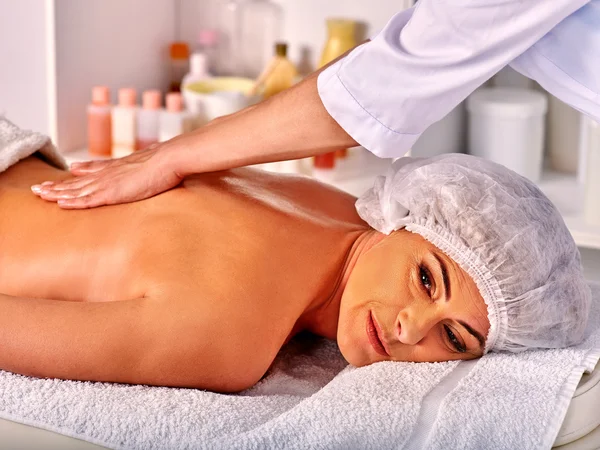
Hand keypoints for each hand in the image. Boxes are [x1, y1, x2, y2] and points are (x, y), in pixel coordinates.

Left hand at [31, 144, 182, 208]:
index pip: (91, 171)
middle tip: (38, 188)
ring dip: (57, 192)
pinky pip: (87, 200)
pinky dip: (73, 202)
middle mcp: (108, 174)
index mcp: (117, 168)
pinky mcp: (111, 193)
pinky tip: (60, 203)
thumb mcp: (149, 164)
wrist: (168, 159)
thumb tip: (141, 163)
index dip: (75, 175)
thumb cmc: (165, 163)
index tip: (61, 176)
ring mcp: (108, 183)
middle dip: (57, 185)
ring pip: (76, 189)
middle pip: (77, 181)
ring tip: (39, 194)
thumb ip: (139, 165)